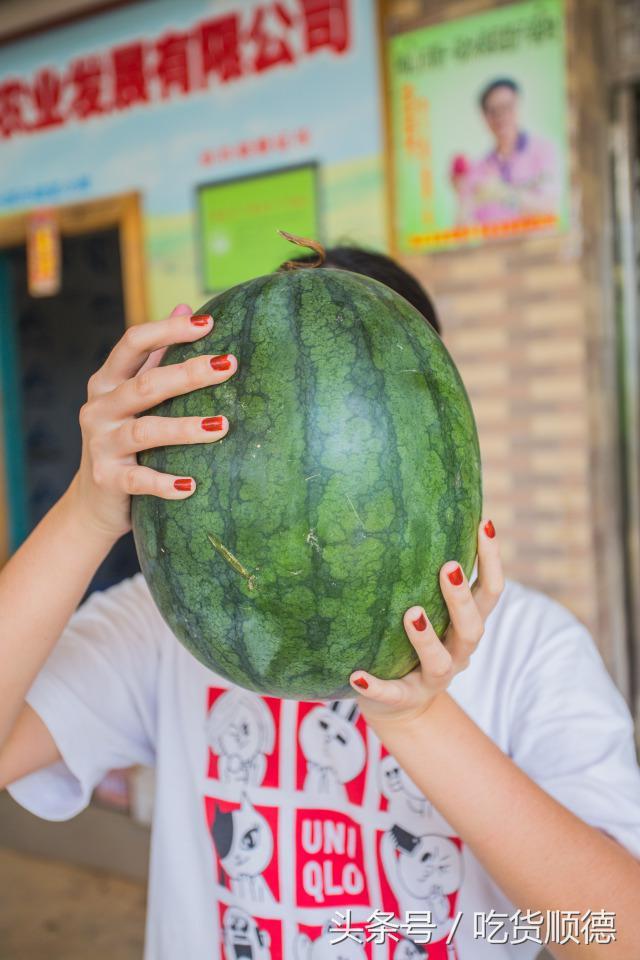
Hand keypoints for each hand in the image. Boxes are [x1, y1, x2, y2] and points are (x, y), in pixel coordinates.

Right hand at [68, 303, 236, 542]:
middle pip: (146, 385)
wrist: (93, 503)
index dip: (168, 330)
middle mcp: (100, 408)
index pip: (133, 343)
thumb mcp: (133, 395)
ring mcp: (101, 444)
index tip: (208, 324)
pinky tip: (192, 486)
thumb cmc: (124, 441)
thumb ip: (156, 355)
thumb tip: (187, 305)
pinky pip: (140, 479)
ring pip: (145, 431)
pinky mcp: (109, 480)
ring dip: (185, 429)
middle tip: (229, 365)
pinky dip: (166, 484)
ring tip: (222, 426)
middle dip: (188, 374)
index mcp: (107, 382)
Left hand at [349, 519, 503, 726]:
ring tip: (411, 613)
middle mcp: (458, 653)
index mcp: (466, 627)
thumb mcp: (429, 609)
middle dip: (460, 598)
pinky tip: (357, 674)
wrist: (404, 708)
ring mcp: (433, 679)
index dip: (492, 561)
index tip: (484, 524)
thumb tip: (412, 511)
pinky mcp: (403, 700)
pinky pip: (390, 694)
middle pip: (472, 627)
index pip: (489, 592)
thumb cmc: (415, 644)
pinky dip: (376, 685)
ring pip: (439, 661)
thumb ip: (426, 578)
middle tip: (447, 567)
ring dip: (427, 638)